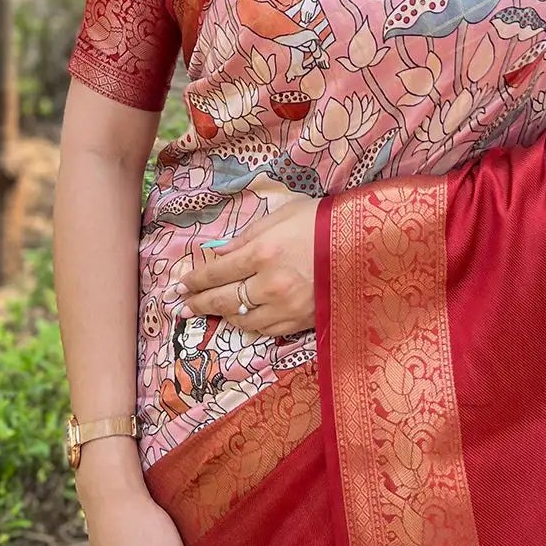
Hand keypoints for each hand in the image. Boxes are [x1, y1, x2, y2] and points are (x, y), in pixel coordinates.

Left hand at [176, 194, 318, 336]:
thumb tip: (217, 255)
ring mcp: (287, 306)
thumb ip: (246, 237)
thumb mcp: (281, 216)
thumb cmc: (321, 221)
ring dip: (221, 316)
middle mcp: (271, 284)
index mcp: (263, 253)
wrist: (365, 244)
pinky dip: (249, 324)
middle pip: (223, 299)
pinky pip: (266, 329)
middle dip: (197, 304)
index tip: (180, 285)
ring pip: (242, 319)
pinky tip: (240, 318)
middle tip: (180, 307)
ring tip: (207, 313)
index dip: (194, 280)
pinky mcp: (301, 320)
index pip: (216, 271)